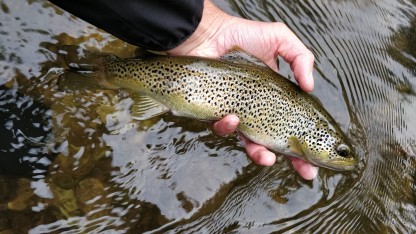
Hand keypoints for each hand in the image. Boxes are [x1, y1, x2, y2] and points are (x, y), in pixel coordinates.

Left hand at [169, 0, 316, 179]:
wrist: (207, 35)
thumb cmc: (241, 35)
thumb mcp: (279, 40)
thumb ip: (301, 58)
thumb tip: (310, 87)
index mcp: (275, 96)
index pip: (293, 124)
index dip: (304, 143)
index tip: (316, 160)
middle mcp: (257, 109)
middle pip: (277, 141)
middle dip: (292, 160)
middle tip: (305, 172)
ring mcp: (237, 113)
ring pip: (249, 142)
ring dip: (259, 153)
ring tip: (266, 156)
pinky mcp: (215, 113)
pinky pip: (222, 128)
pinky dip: (228, 127)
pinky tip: (232, 118)